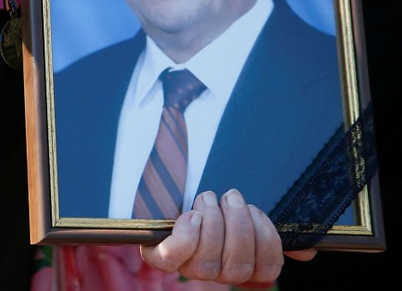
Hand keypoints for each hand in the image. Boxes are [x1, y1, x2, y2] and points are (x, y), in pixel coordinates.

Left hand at [140, 189, 316, 284]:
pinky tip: (193, 215)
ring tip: (209, 197)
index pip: (267, 270)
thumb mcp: (244, 218)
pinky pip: (174, 256)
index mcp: (241, 267)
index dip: (267, 239)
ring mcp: (188, 268)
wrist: (169, 204)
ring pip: (209, 259)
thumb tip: (307, 250)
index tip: (256, 211)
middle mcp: (216, 274)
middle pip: (239, 266)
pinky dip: (187, 235)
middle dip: (239, 224)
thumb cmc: (213, 210)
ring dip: (213, 220)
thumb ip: (270, 233)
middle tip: (231, 196)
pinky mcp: (162, 256)